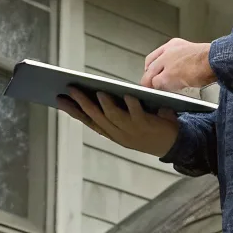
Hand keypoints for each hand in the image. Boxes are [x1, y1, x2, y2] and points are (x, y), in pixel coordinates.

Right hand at [57, 89, 180, 157]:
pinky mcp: (147, 126)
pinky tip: (127, 95)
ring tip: (98, 92)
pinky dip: (132, 105)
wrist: (174, 143)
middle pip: (97, 117)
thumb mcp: (127, 123)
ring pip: (114, 117)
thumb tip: (97, 92)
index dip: (72, 111)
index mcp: (112, 133)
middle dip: (82, 103)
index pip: (88, 121)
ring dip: (105, 105)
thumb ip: (115, 111)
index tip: (58, 99)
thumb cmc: (149, 128)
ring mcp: (132, 131)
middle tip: (71, 89)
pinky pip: (138, 115)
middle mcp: (119, 134)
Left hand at [142, 38, 215, 91]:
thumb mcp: (194, 54)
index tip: (153, 73)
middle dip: (150, 76)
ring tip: (160, 90)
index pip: (156, 55)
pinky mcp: (167, 75)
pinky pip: (156, 84)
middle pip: (150, 66)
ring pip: (150, 75)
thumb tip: (181, 71)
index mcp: (174, 44)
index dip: (152, 67)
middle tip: (151, 85)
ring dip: (154, 84)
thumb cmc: (211, 60)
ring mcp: (166, 63)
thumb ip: (183, 60)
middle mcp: (168, 51)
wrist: (214, 60)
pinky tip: (166, 91)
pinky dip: (159, 89)